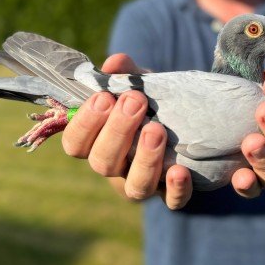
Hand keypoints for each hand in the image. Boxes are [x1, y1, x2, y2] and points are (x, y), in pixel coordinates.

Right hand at [61, 54, 192, 209]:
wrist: (189, 124)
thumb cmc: (152, 106)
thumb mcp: (139, 86)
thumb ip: (126, 74)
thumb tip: (115, 63)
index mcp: (99, 142)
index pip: (75, 144)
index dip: (84, 124)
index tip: (103, 97)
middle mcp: (117, 168)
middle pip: (103, 162)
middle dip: (117, 131)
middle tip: (135, 101)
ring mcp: (144, 184)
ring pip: (135, 186)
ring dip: (144, 159)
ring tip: (156, 128)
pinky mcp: (173, 193)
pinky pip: (172, 201)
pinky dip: (176, 189)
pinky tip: (180, 170)